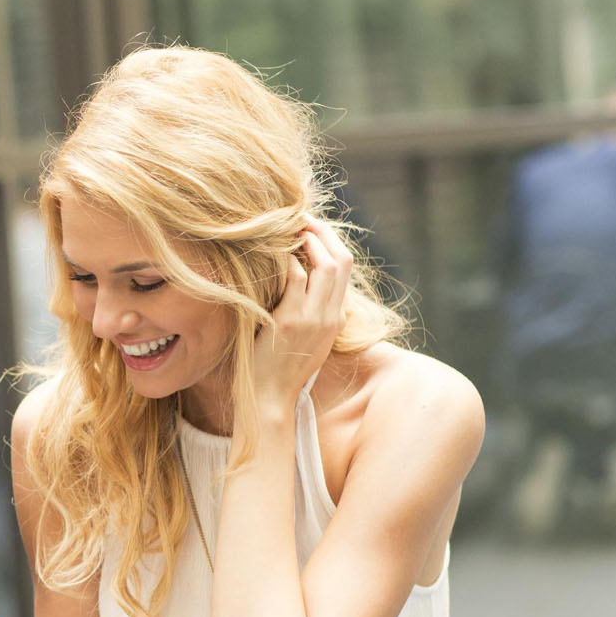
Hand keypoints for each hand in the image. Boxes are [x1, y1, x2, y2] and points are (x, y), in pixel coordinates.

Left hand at [252, 217, 352, 407]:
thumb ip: (313, 314)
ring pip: (326, 265)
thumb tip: (303, 285)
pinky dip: (289, 261)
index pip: (345, 269)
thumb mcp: (308, 340)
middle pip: (342, 260)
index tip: (311, 229)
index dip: (331, 243)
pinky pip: (297, 279)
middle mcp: (331, 315)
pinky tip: (275, 254)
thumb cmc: (281, 369)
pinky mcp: (291, 320)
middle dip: (323, 233)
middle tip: (301, 218)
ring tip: (289, 229)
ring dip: (308, 241)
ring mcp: (313, 317)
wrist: (270, 398)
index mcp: (337, 318)